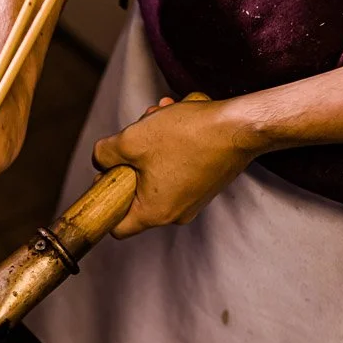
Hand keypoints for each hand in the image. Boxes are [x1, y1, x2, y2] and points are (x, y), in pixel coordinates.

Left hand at [91, 96, 261, 237]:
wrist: (241, 126)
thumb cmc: (188, 135)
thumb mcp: (131, 139)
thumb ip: (105, 154)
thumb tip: (101, 159)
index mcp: (155, 214)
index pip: (118, 228)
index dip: (106, 201)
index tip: (109, 175)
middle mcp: (176, 214)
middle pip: (138, 193)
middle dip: (132, 159)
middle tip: (137, 133)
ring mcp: (194, 200)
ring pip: (158, 174)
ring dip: (153, 144)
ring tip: (160, 114)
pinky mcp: (207, 184)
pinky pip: (179, 169)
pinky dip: (174, 145)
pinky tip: (178, 118)